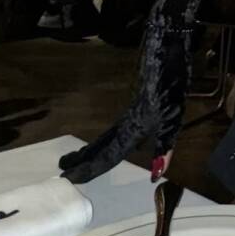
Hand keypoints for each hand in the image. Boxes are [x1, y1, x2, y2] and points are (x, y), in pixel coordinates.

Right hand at [59, 18, 190, 182]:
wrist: (165, 58)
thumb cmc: (170, 90)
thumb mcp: (173, 120)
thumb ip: (163, 147)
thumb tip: (155, 175)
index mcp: (131, 130)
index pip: (107, 155)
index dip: (89, 168)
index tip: (68, 177)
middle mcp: (125, 125)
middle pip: (100, 147)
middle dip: (82, 159)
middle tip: (61, 169)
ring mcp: (127, 117)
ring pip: (104, 138)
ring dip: (89, 150)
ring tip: (73, 158)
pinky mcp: (133, 110)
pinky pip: (112, 132)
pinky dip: (102, 141)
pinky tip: (105, 143)